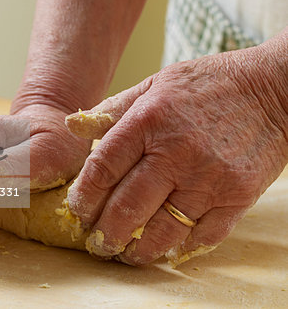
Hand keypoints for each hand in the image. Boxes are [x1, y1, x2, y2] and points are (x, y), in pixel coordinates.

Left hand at [65, 41, 286, 265]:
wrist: (271, 89)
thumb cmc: (205, 85)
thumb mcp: (153, 84)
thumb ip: (112, 109)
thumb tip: (71, 126)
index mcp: (148, 121)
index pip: (102, 168)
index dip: (84, 196)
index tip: (78, 210)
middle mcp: (175, 153)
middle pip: (127, 207)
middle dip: (105, 233)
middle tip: (96, 244)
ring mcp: (208, 178)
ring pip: (163, 230)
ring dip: (138, 250)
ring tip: (125, 255)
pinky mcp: (238, 195)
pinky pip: (204, 234)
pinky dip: (181, 248)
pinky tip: (166, 249)